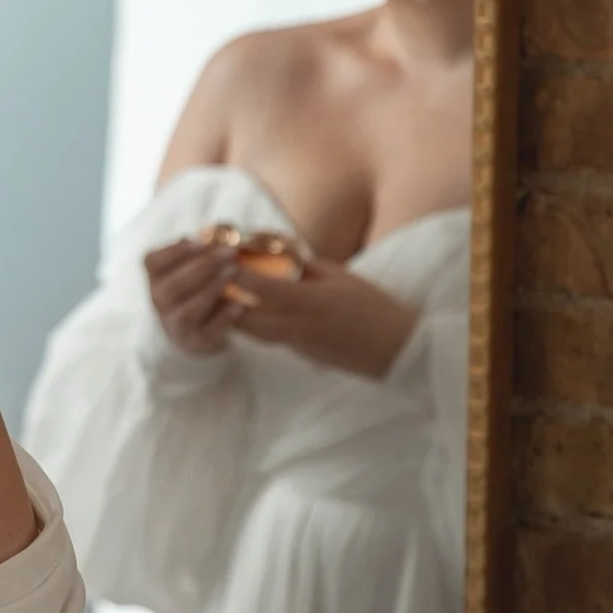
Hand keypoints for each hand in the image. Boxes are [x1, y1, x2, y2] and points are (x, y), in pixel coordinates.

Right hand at [144, 239, 242, 356]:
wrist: (196, 323)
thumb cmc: (196, 281)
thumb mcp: (192, 261)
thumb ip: (201, 247)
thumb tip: (221, 230)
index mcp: (154, 276)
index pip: (155, 262)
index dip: (177, 251)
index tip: (202, 240)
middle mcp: (158, 300)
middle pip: (173, 287)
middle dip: (201, 268)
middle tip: (228, 253)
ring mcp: (174, 324)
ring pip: (187, 311)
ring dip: (211, 291)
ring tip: (234, 271)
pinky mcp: (194, 341)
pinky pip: (207, 333)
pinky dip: (223, 319)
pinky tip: (240, 306)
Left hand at [228, 257, 417, 379]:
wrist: (400, 351)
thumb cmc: (376, 308)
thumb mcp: (343, 278)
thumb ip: (310, 269)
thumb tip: (283, 257)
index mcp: (310, 303)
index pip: (263, 289)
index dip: (239, 274)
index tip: (224, 259)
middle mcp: (298, 328)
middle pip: (246, 319)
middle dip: (225, 301)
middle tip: (213, 281)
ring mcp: (299, 345)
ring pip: (255, 333)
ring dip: (237, 316)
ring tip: (225, 296)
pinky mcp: (304, 355)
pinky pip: (271, 339)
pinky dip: (257, 325)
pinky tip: (253, 312)